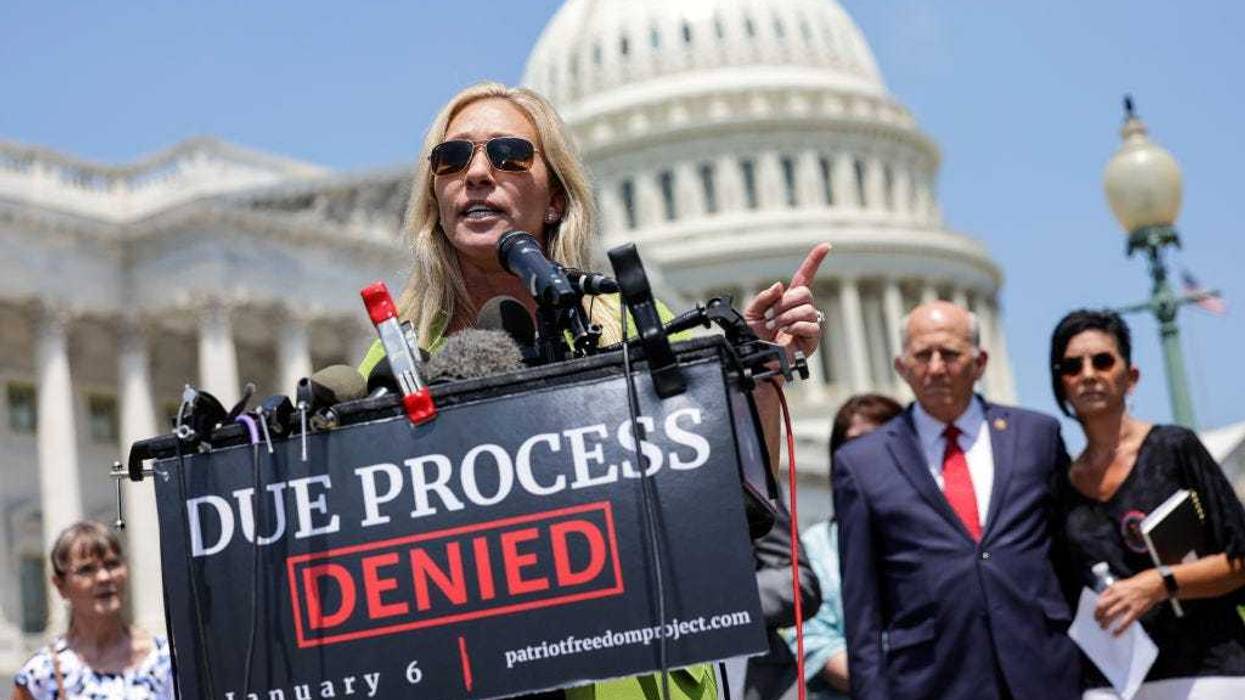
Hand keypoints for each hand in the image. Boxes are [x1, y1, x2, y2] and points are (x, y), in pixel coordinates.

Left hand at [743, 243, 830, 360]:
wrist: (758, 360)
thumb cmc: (754, 339)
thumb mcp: (752, 313)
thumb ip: (764, 297)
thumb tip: (780, 286)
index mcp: (788, 300)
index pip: (804, 276)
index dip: (814, 260)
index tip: (826, 246)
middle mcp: (802, 309)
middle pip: (804, 292)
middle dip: (784, 304)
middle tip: (771, 317)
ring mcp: (809, 322)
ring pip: (806, 308)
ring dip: (786, 317)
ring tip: (776, 328)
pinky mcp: (812, 338)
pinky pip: (810, 324)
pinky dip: (795, 327)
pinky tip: (787, 335)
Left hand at [1095, 569, 1164, 635]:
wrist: (1153, 584)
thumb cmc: (1138, 584)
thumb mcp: (1121, 584)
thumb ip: (1112, 592)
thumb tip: (1104, 601)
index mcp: (1114, 588)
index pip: (1100, 599)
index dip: (1096, 608)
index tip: (1095, 612)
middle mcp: (1119, 595)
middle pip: (1103, 607)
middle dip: (1098, 616)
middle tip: (1097, 621)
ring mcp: (1127, 603)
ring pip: (1110, 615)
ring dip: (1105, 623)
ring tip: (1103, 627)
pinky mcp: (1136, 611)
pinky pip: (1125, 622)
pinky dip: (1119, 629)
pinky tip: (1115, 633)